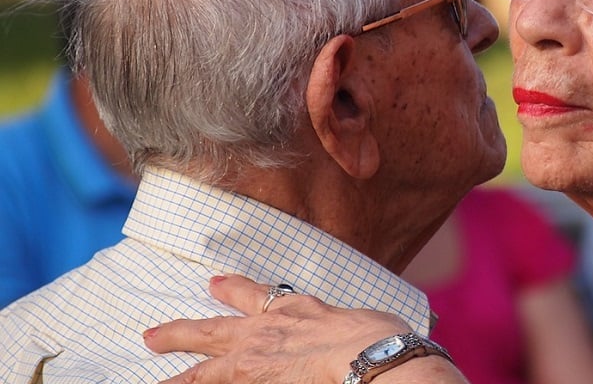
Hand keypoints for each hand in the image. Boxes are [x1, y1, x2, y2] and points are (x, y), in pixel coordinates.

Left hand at [143, 274, 412, 383]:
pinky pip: (217, 383)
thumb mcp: (360, 321)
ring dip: (175, 376)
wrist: (372, 356)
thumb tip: (356, 332)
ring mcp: (257, 362)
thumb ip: (342, 326)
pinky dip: (197, 383)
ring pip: (204, 371)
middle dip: (181, 332)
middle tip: (149, 335)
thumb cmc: (379, 338)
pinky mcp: (256, 380)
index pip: (256, 295)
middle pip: (214, 330)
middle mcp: (269, 332)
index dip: (233, 289)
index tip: (214, 283)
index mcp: (296, 310)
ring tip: (150, 374)